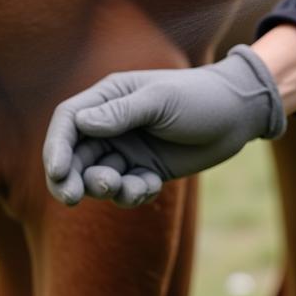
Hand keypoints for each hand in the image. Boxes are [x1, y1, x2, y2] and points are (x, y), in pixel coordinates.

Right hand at [42, 45, 285, 206]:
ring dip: (105, 187)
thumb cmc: (199, 97)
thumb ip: (122, 113)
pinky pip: (127, 189)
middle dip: (71, 178)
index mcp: (110, 97)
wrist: (238, 114)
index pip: (69, 121)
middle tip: (72, 198)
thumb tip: (82, 123)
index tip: (58, 172)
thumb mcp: (161, 101)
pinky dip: (133, 193)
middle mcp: (113, 124)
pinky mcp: (146, 169)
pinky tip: (151, 186)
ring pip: (100, 176)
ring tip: (125, 187)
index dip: (57, 146)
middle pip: (76, 154)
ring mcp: (129, 148)